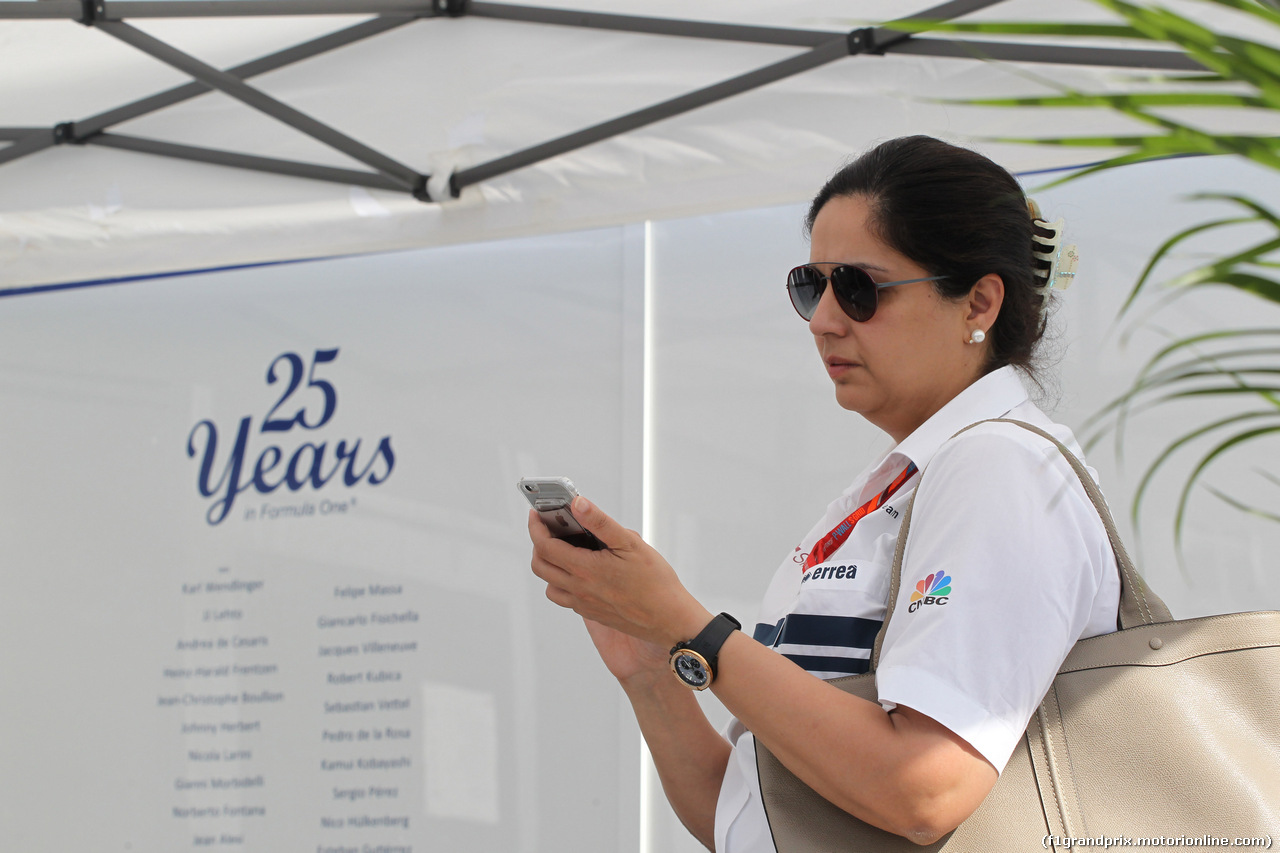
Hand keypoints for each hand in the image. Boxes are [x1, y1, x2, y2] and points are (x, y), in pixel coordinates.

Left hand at [528, 497, 711, 681]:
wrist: (669, 620)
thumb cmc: (655, 582)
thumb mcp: (630, 542)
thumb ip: (600, 522)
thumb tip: (578, 503)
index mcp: (586, 569)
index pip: (545, 546)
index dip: (536, 527)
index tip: (537, 515)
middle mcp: (579, 589)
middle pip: (540, 566)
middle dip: (538, 543)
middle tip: (549, 528)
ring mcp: (583, 604)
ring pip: (549, 584)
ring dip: (548, 565)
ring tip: (564, 549)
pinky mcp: (591, 613)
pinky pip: (564, 597)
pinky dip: (562, 582)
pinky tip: (580, 571)